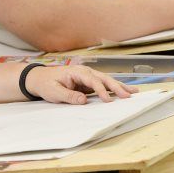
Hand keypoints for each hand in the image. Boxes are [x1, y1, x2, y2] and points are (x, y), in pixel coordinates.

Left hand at [23, 65, 137, 104]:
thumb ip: (69, 96)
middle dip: (116, 86)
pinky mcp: (88, 84)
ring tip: (134, 92)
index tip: (108, 100)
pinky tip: (124, 92)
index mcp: (76, 71)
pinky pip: (103, 86)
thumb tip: (84, 100)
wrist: (40, 79)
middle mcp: (84, 72)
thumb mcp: (54, 92)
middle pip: (103, 78)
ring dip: (119, 87)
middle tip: (128, 95)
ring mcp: (87, 77)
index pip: (92, 80)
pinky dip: (114, 89)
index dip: (101, 90)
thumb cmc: (46, 84)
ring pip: (106, 81)